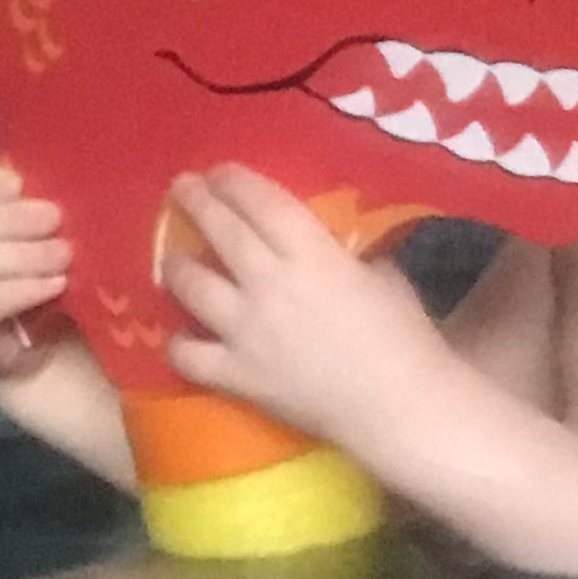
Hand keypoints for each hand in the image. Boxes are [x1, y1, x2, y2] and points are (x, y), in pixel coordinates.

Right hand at [0, 163, 70, 383]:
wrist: (60, 355)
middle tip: (58, 221)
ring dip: (20, 256)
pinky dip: (18, 291)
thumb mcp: (54, 237)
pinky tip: (53, 287)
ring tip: (64, 259)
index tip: (21, 185)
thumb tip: (69, 179)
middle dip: (12, 219)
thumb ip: (45, 209)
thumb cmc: (57, 280)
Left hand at [158, 165, 445, 442]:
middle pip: (221, 233)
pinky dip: (180, 342)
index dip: (234, 182)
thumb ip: (348, 255)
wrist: (398, 407)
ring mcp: (246, 332)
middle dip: (196, 203)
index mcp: (313, 255)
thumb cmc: (405, 337)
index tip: (218, 170)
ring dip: (177, 266)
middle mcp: (269, 285)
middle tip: (181, 187)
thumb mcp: (384, 276)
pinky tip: (183, 336)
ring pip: (192, 287)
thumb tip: (330, 245)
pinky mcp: (237, 376)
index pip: (261, 204)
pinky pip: (188, 354)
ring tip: (172, 259)